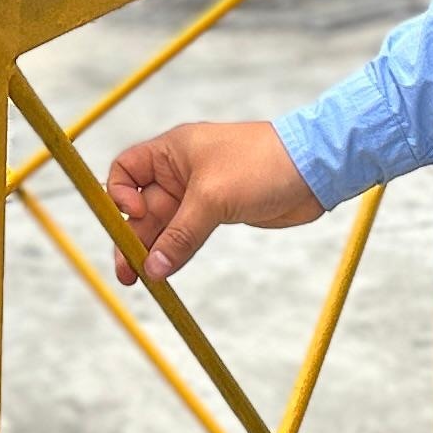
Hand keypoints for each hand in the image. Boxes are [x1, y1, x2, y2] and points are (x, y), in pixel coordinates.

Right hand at [101, 120, 323, 284]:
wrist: (312, 169)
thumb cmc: (260, 165)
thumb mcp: (213, 198)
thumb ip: (180, 235)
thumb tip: (152, 268)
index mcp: (172, 152)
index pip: (125, 170)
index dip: (119, 195)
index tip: (133, 216)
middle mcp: (179, 171)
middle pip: (140, 206)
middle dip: (132, 237)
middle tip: (127, 273)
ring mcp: (198, 193)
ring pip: (163, 225)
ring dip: (152, 250)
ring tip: (143, 280)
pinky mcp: (217, 212)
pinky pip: (186, 234)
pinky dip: (175, 251)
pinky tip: (167, 271)